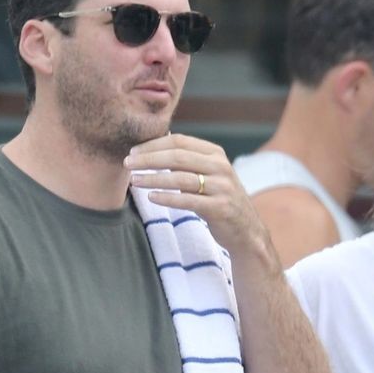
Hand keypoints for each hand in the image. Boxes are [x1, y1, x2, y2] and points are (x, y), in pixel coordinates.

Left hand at [126, 134, 264, 254]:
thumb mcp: (208, 175)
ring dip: (153, 178)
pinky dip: (168, 198)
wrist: (246, 231)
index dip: (153, 145)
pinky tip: (152, 197)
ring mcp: (221, 187)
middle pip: (177, 156)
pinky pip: (188, 201)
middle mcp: (220, 166)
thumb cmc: (220, 201)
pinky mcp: (220, 208)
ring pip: (180, 178)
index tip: (133, 152)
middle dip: (149, 159)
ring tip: (134, 181)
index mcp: (215, 153)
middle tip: (127, 164)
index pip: (179, 141)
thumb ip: (187, 162)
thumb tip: (155, 148)